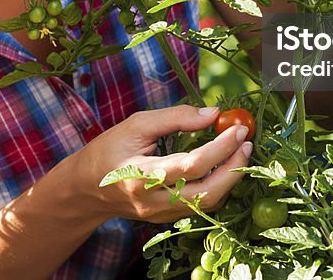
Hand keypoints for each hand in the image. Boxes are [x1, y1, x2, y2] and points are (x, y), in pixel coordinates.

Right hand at [66, 105, 252, 223]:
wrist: (86, 189)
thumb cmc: (109, 150)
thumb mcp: (136, 124)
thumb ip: (174, 117)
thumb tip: (213, 113)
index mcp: (141, 176)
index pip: (191, 166)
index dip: (220, 147)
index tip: (237, 127)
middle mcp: (154, 202)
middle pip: (207, 193)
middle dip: (234, 167)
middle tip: (246, 141)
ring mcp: (162, 215)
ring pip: (208, 204)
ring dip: (230, 177)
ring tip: (239, 150)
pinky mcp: (168, 218)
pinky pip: (201, 206)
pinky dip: (218, 186)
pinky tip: (223, 165)